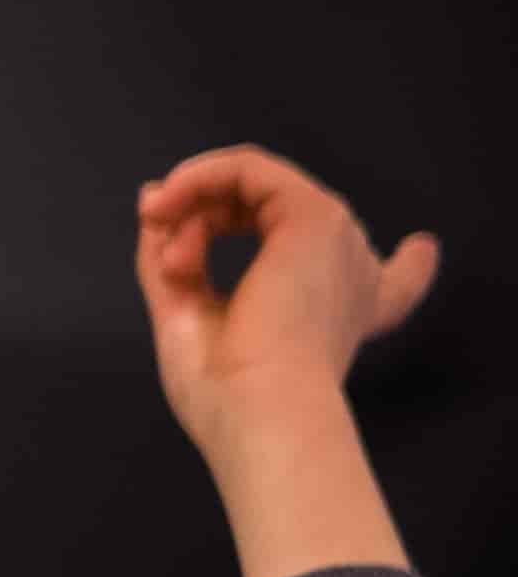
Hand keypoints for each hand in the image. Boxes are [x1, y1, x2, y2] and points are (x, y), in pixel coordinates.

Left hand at [137, 146, 441, 454]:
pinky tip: (166, 208)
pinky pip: (247, 168)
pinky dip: (196, 180)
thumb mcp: (189, 316)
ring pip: (249, 186)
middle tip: (166, 265)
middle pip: (270, 217)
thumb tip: (156, 196)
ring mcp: (338, 241)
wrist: (258, 409)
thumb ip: (174, 256)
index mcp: (341, 315)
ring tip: (170, 259)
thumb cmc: (228, 390)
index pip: (392, 286)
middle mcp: (351, 277)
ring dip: (189, 212)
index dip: (409, 269)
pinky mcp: (316, 216)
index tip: (421, 250)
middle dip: (201, 227)